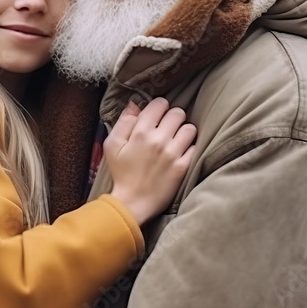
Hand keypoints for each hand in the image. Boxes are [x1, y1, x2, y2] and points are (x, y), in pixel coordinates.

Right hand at [106, 98, 196, 224]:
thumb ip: (123, 122)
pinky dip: (189, 148)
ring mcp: (172, 153)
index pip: (160, 104)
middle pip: (178, 113)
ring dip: (183, 132)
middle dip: (173, 118)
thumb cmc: (121, 174)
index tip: (157, 116)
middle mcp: (158, 139)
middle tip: (167, 128)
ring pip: (189, 128)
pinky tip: (180, 153)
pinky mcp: (182, 167)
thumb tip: (135, 104)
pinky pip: (194, 147)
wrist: (132, 203)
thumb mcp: (112, 146)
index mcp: (140, 131)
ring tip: (176, 140)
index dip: (159, 107)